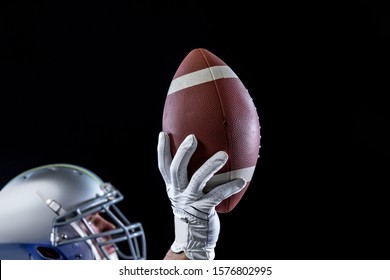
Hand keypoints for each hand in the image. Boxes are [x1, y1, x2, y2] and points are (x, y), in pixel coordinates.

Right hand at [157, 132, 245, 259]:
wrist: (194, 236)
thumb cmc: (193, 208)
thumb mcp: (186, 193)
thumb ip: (189, 177)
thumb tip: (205, 153)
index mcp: (173, 186)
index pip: (163, 166)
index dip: (161, 150)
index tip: (163, 134)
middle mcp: (178, 192)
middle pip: (176, 170)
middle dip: (183, 153)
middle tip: (192, 138)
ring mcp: (190, 201)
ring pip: (197, 180)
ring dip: (210, 166)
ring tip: (223, 155)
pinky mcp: (203, 209)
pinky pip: (217, 195)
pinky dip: (229, 187)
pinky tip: (241, 181)